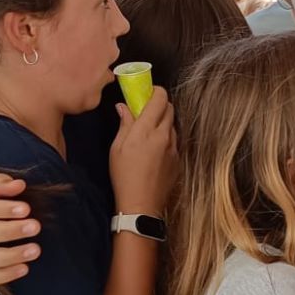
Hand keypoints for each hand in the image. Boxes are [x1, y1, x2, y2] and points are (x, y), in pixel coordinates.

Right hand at [110, 87, 177, 215]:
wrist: (141, 204)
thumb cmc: (124, 176)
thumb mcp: (117, 148)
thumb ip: (125, 124)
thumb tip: (124, 107)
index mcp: (146, 130)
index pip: (160, 99)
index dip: (155, 91)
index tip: (147, 92)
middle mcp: (164, 136)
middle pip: (169, 108)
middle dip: (159, 104)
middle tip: (146, 110)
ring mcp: (174, 148)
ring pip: (173, 125)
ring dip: (163, 122)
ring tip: (148, 132)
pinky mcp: (178, 159)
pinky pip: (174, 141)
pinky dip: (166, 138)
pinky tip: (154, 148)